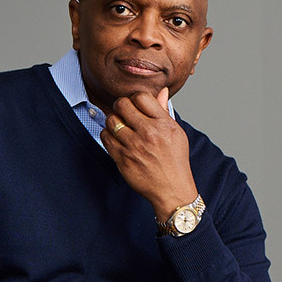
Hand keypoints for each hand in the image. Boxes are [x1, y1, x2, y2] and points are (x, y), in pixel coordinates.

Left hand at [100, 88, 198, 221]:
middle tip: (123, 113)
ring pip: (111, 120)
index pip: (141, 96)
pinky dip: (107, 135)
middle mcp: (148, 133)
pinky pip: (105, 137)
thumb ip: (164, 111)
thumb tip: (162, 91)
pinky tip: (115, 138)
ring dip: (113, 121)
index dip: (135, 98)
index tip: (135, 106)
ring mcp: (134, 146)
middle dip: (121, 106)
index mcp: (163, 124)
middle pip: (123, 105)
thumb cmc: (175, 161)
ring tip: (119, 127)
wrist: (172, 190)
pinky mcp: (123, 159)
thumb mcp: (176, 133)